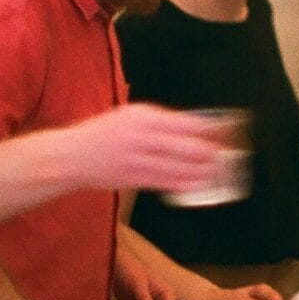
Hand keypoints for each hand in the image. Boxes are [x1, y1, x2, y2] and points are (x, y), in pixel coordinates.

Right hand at [46, 104, 221, 194]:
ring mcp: (136, 159)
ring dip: (201, 171)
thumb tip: (195, 127)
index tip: (226, 132)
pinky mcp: (133, 179)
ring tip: (218, 172)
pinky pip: (165, 182)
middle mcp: (140, 136)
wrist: (73, 156)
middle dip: (209, 153)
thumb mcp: (131, 115)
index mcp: (142, 116)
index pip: (184, 122)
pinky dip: (184, 183)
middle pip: (184, 146)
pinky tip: (198, 183)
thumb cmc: (105, 133)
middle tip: (226, 155)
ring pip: (177, 167)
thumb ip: (161, 121)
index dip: (208, 130)